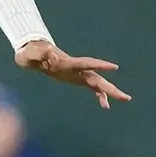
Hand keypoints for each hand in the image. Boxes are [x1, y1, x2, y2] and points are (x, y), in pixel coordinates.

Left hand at [15, 40, 129, 107]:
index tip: (114, 67)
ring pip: (97, 82)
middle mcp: (76, 68)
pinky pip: (91, 87)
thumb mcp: (30, 53)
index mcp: (67, 63)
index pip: (85, 63)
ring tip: (125, 99)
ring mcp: (78, 73)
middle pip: (96, 77)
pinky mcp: (76, 78)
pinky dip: (99, 95)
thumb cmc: (30, 53)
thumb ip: (37, 53)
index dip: (99, 65)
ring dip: (110, 91)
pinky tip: (105, 105)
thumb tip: (47, 51)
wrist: (33, 53)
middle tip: (125, 96)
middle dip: (110, 86)